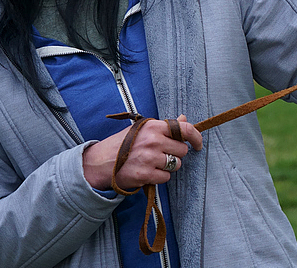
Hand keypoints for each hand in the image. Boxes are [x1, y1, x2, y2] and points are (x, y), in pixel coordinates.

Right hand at [82, 115, 202, 191]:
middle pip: (182, 150)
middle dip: (176, 154)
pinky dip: (160, 177)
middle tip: (162, 154)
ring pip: (176, 164)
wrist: (99, 162)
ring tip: (153, 163)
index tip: (198, 145)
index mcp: (154, 126)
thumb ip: (165, 126)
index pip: (185, 129)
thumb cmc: (123, 144)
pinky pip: (166, 177)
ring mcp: (150, 158)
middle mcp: (153, 141)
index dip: (196, 137)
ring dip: (168, 166)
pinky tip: (148, 172)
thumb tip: (184, 119)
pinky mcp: (145, 174)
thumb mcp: (143, 129)